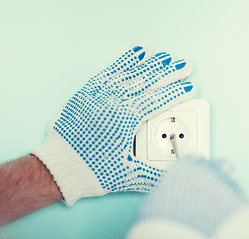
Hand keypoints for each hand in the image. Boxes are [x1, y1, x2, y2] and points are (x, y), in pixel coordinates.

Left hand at [31, 44, 195, 204]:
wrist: (58, 168)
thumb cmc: (92, 171)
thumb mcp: (129, 175)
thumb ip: (155, 174)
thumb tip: (174, 174)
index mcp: (126, 120)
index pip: (159, 101)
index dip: (177, 94)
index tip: (190, 88)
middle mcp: (114, 102)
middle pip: (149, 82)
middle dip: (171, 73)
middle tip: (186, 65)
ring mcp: (100, 95)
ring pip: (131, 73)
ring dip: (151, 64)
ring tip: (165, 56)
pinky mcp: (87, 93)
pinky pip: (108, 71)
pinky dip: (124, 61)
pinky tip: (135, 54)